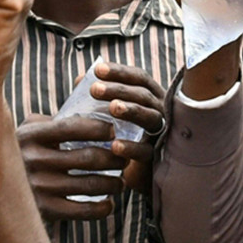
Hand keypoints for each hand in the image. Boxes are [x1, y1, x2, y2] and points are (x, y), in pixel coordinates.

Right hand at [16, 113, 126, 219]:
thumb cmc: (20, 152)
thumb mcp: (27, 131)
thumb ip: (52, 121)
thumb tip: (87, 113)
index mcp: (31, 135)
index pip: (72, 127)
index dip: (98, 128)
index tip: (114, 130)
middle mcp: (34, 160)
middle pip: (88, 158)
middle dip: (114, 158)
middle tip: (124, 158)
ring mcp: (39, 187)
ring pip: (89, 185)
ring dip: (113, 183)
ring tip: (120, 181)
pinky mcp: (44, 210)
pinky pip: (82, 211)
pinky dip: (102, 208)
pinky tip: (109, 203)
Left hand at [90, 61, 166, 195]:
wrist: (136, 173)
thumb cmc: (123, 132)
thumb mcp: (111, 112)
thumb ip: (100, 95)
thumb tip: (81, 79)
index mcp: (150, 96)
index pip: (139, 78)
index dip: (120, 72)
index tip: (98, 69)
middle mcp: (160, 111)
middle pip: (143, 95)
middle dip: (119, 90)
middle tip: (94, 89)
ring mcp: (161, 134)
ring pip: (150, 118)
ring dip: (132, 111)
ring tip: (112, 108)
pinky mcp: (156, 158)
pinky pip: (146, 151)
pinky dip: (131, 147)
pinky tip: (115, 145)